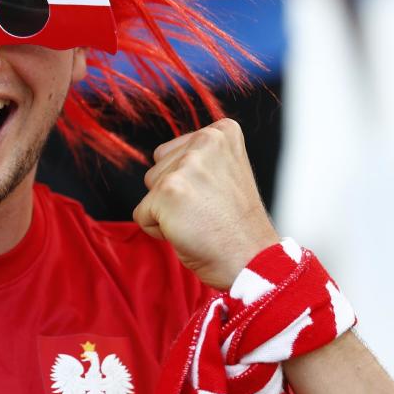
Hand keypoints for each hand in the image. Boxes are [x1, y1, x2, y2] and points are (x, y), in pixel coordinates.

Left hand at [132, 118, 278, 289]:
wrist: (251, 261)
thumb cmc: (236, 225)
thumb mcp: (225, 173)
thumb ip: (198, 158)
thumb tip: (161, 157)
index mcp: (222, 132)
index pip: (172, 153)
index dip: (188, 182)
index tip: (216, 196)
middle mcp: (205, 141)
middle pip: (157, 167)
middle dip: (174, 194)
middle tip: (208, 211)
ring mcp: (186, 166)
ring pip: (149, 189)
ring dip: (166, 210)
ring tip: (200, 221)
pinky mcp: (168, 191)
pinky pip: (142, 214)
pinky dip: (159, 230)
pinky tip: (189, 233)